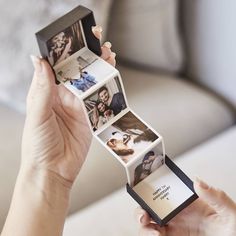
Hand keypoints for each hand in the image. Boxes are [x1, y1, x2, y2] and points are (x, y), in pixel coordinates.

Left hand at [22, 26, 115, 185]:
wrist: (53, 171)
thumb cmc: (38, 145)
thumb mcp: (37, 115)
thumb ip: (42, 89)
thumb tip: (39, 60)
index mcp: (47, 93)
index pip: (57, 67)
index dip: (66, 51)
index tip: (76, 38)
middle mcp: (63, 98)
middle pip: (77, 72)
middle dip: (88, 57)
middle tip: (98, 43)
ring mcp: (78, 107)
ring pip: (90, 83)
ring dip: (99, 70)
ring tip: (108, 55)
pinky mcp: (90, 118)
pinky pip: (99, 100)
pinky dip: (106, 89)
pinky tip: (111, 79)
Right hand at [136, 178, 235, 235]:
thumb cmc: (235, 230)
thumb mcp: (229, 212)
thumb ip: (216, 196)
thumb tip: (197, 181)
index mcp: (187, 202)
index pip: (166, 192)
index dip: (152, 190)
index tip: (144, 191)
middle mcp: (177, 214)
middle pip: (152, 208)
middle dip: (141, 210)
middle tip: (143, 215)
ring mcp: (174, 228)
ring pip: (150, 224)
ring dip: (144, 225)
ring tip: (152, 230)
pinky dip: (150, 235)